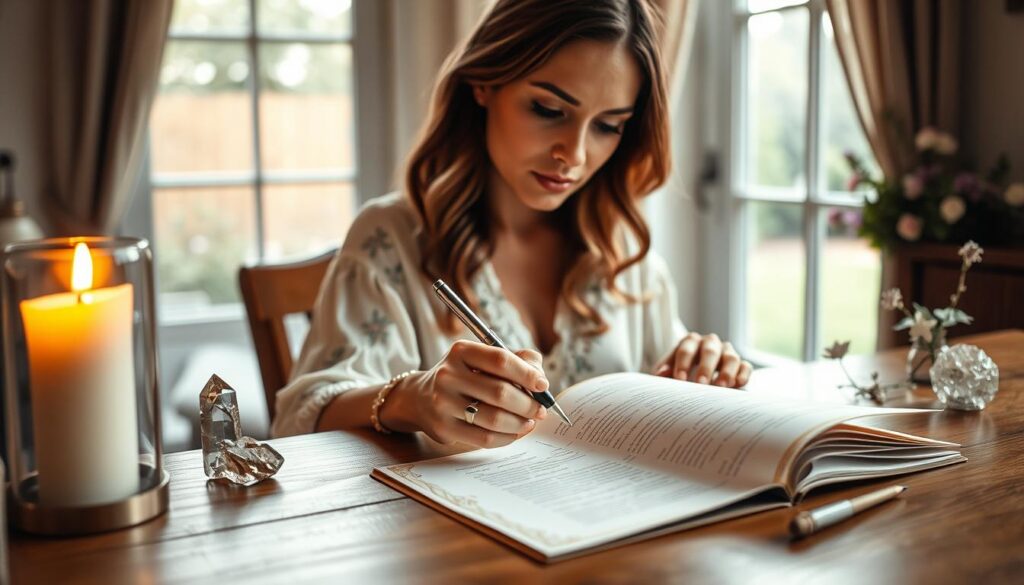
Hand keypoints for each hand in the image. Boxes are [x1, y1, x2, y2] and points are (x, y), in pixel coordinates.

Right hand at [386, 340, 548, 447]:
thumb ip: (517, 360)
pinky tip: (516, 431)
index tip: (543, 385)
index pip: (501, 360)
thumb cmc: (464, 376)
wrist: (421, 398)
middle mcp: (448, 375)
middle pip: (500, 392)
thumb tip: (540, 380)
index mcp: (461, 351)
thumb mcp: (483, 359)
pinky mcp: (443, 428)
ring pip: (494, 419)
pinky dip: (507, 437)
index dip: (527, 374)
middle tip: (541, 409)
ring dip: (520, 423)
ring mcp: (443, 403)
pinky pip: (484, 438)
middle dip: (528, 404)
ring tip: (530, 421)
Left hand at [653, 332, 751, 387]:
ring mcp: (727, 352)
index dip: (683, 364)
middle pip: (710, 351)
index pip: (686, 348)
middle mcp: (710, 343)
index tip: (680, 380)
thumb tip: (660, 374)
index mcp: (690, 341)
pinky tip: (737, 385)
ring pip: (731, 357)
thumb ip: (664, 370)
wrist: (696, 380)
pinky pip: (746, 366)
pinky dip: (742, 375)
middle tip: (701, 384)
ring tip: (721, 387)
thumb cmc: (679, 373)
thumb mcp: (669, 370)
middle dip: (705, 367)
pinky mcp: (741, 364)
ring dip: (726, 372)